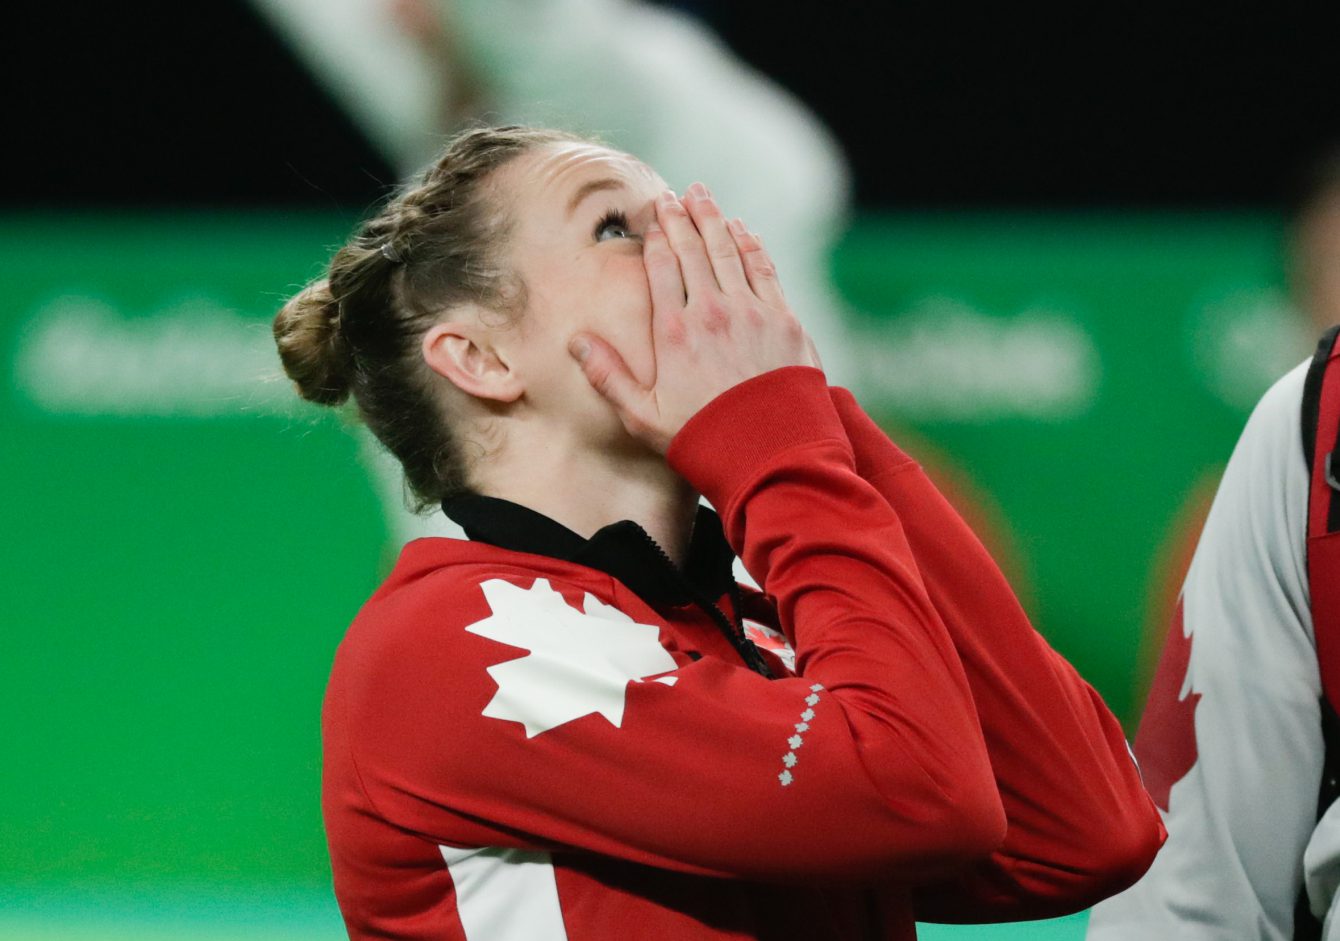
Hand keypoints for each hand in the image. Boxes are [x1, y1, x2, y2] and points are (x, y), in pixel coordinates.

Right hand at [570, 184, 815, 452]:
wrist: (771, 455)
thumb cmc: (703, 440)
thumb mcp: (643, 418)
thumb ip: (608, 377)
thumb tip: (576, 341)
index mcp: (675, 333)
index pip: (663, 267)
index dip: (658, 235)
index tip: (654, 214)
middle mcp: (712, 313)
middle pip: (695, 250)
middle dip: (684, 217)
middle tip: (676, 195)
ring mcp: (752, 313)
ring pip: (729, 252)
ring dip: (716, 220)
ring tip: (704, 197)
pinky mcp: (785, 321)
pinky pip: (764, 270)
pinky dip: (751, 245)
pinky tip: (743, 231)